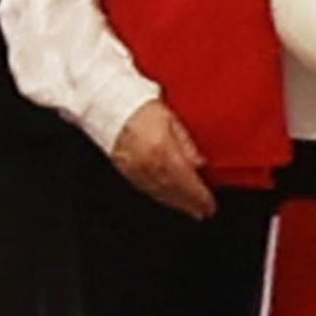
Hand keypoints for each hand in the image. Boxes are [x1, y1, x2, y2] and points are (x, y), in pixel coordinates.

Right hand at [109, 98, 215, 219]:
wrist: (105, 103)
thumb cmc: (136, 106)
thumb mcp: (170, 118)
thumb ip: (186, 142)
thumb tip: (198, 162)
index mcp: (162, 150)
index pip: (186, 179)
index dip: (199, 195)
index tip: (209, 204)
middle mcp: (148, 163)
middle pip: (174, 190)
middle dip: (189, 203)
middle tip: (202, 212)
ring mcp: (134, 168)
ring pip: (159, 191)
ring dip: (175, 202)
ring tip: (188, 209)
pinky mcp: (123, 168)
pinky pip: (144, 186)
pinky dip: (157, 195)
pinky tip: (165, 197)